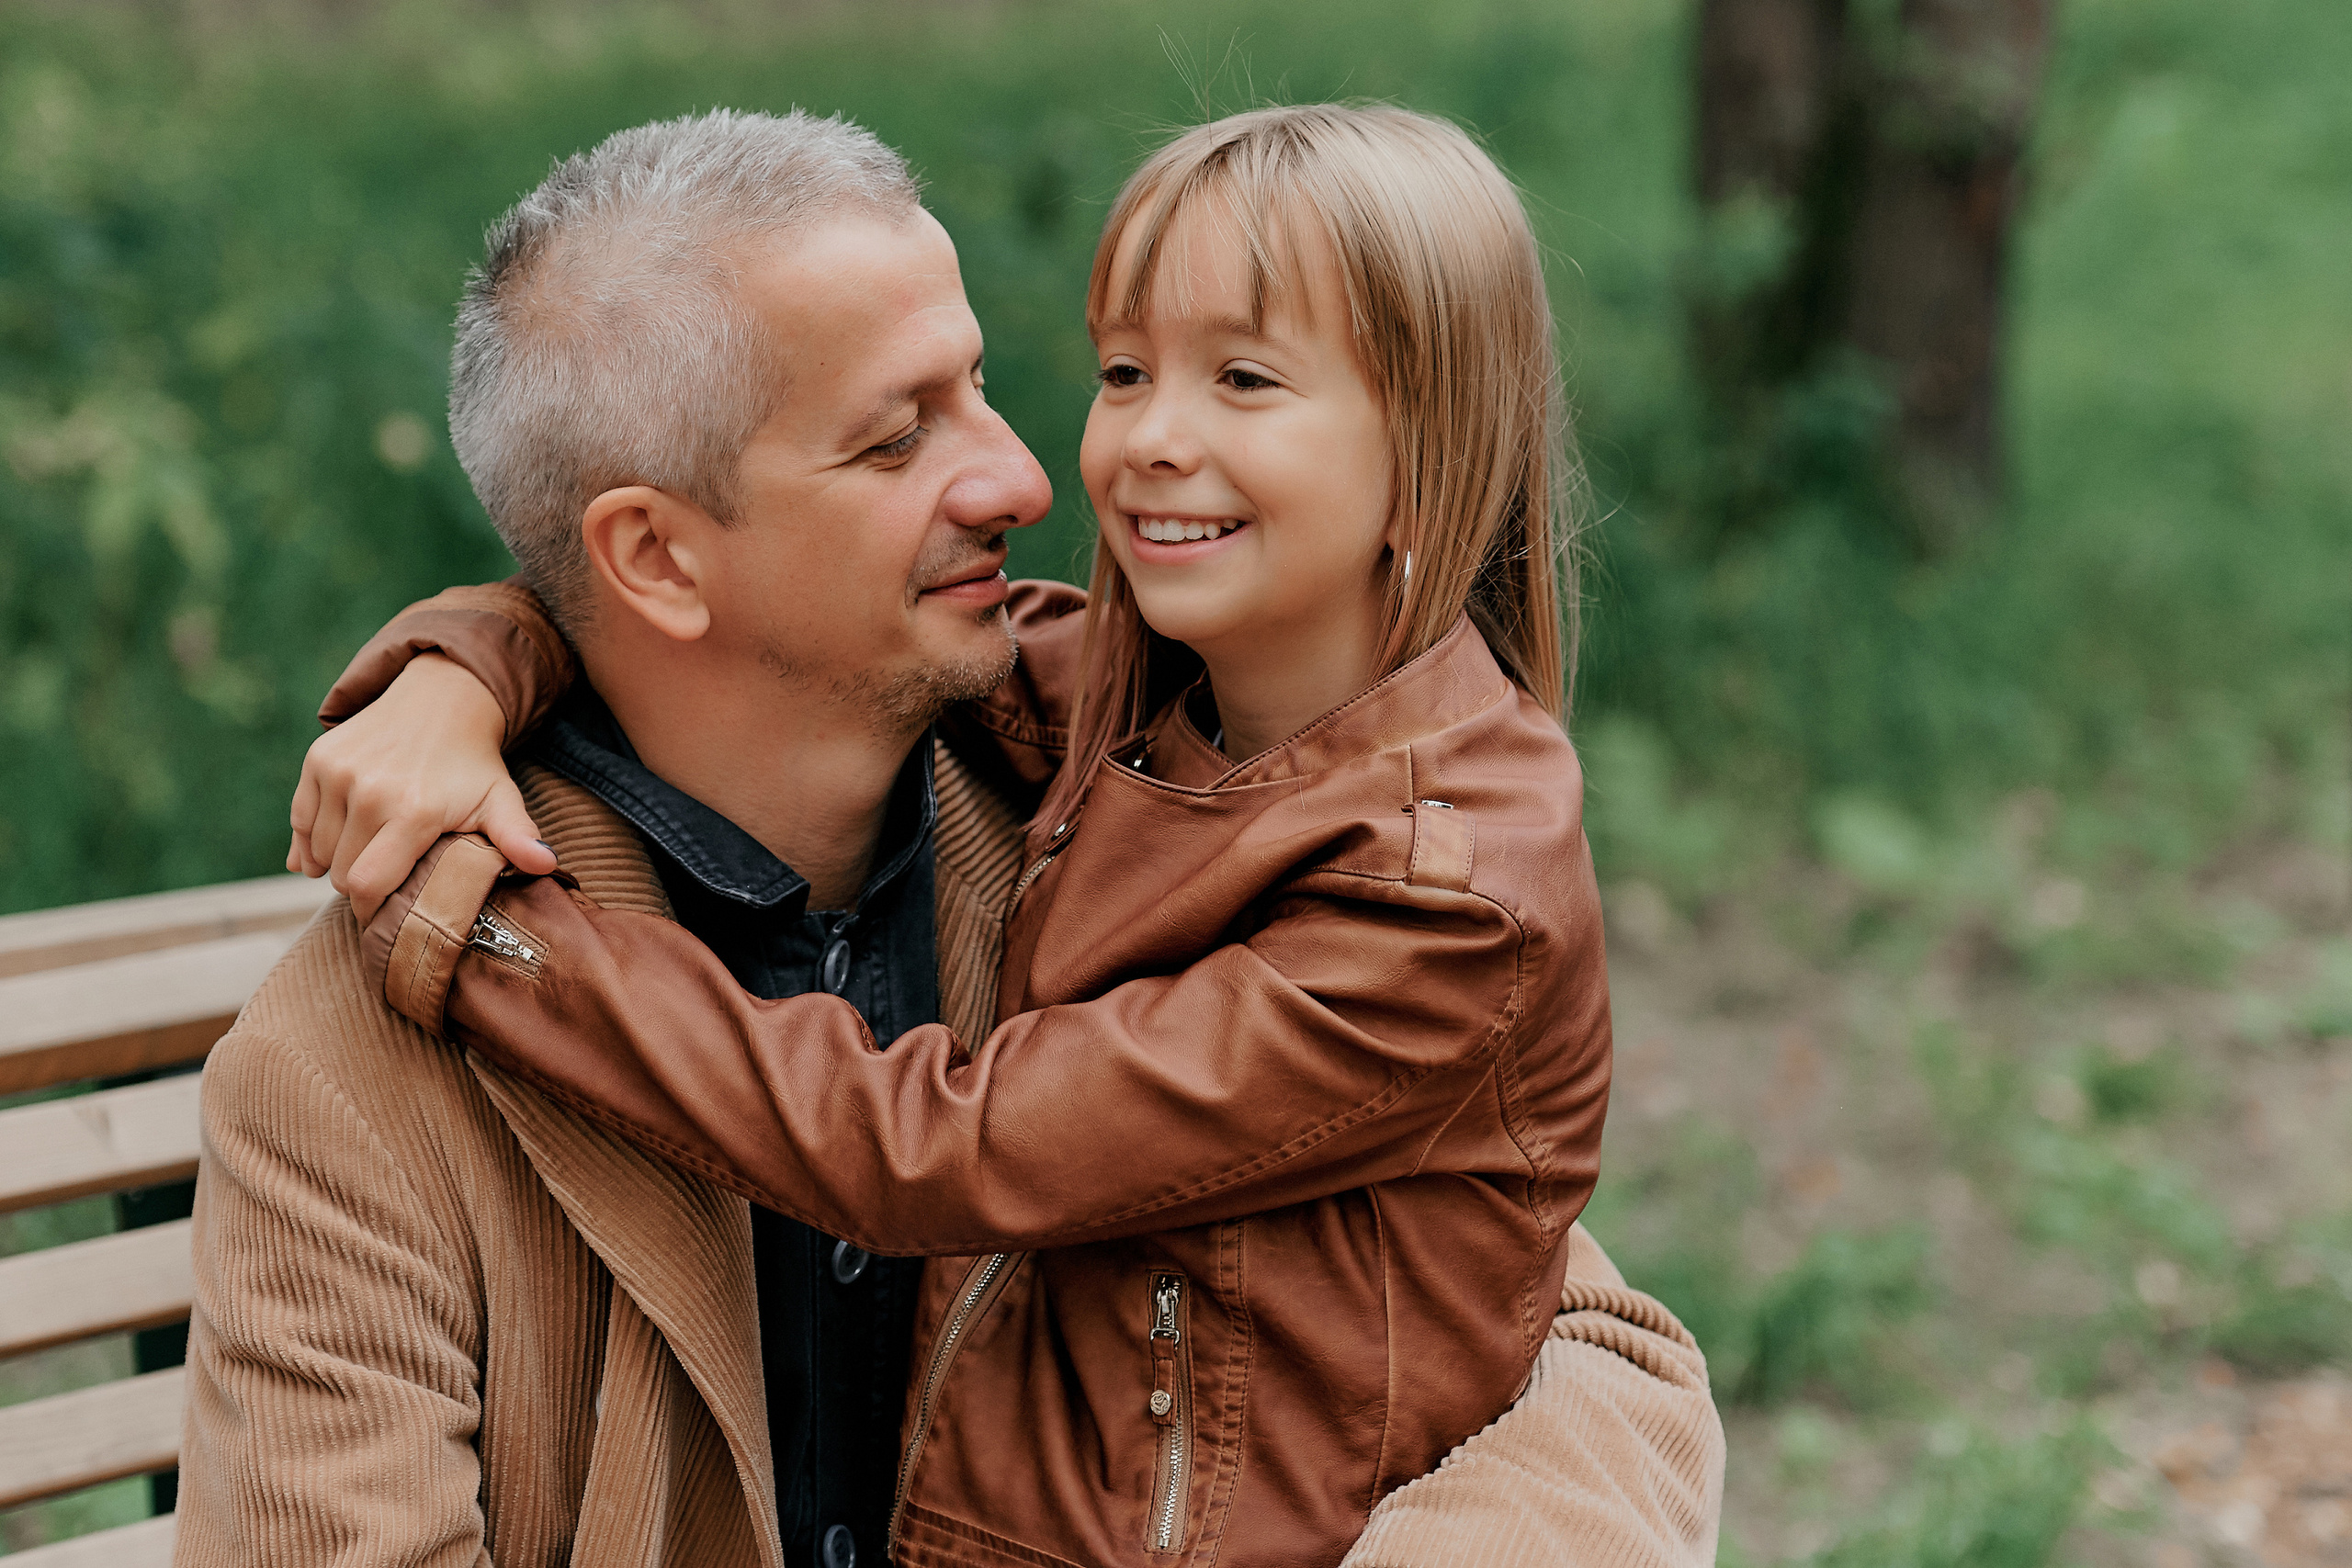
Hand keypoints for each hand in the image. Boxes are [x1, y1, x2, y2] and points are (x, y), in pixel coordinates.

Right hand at [288, 653, 558, 921]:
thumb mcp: (500, 800)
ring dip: (336, 860)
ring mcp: (338, 773)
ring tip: (370, 850)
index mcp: (414, 811)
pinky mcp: (319, 759)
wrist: (441, 699)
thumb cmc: (472, 764)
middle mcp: (369, 791)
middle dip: (360, 885)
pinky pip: (299, 819)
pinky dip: (311, 838)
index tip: (385, 915)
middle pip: (341, 873)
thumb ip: (518, 837)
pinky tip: (336, 841)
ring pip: (318, 850)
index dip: (371, 909)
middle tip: (386, 876)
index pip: (367, 885)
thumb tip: (548, 865)